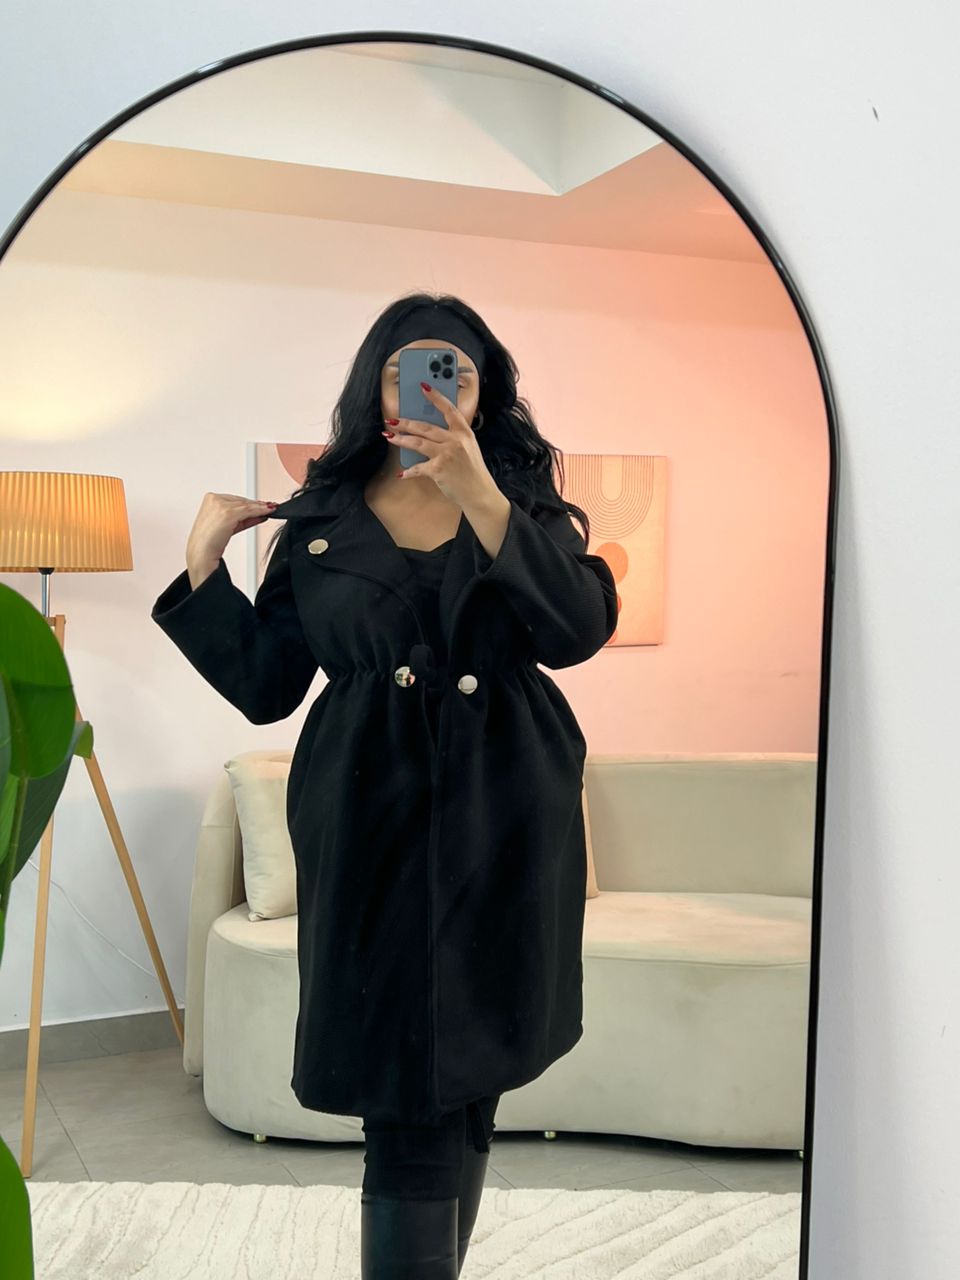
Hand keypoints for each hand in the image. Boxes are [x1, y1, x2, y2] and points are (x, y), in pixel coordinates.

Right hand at [185, 492, 276, 569]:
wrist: (201, 553)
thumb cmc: (209, 542)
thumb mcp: (228, 525)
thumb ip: (241, 518)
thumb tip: (259, 514)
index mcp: (210, 499)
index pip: (235, 499)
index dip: (249, 504)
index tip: (261, 505)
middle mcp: (214, 499)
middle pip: (241, 501)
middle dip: (256, 505)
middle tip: (269, 507)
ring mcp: (220, 505)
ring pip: (246, 505)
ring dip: (260, 507)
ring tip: (271, 509)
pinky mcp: (227, 513)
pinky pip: (248, 510)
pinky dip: (260, 511)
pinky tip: (267, 512)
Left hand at [385, 382, 498, 508]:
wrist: (479, 493)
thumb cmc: (473, 472)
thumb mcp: (470, 448)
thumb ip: (454, 437)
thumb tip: (432, 432)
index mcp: (464, 433)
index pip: (448, 409)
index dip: (435, 397)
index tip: (424, 387)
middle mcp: (455, 441)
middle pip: (425, 427)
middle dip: (406, 422)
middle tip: (392, 420)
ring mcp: (446, 454)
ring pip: (417, 442)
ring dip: (401, 439)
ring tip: (389, 436)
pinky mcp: (438, 469)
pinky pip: (418, 468)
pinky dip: (409, 472)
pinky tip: (401, 474)